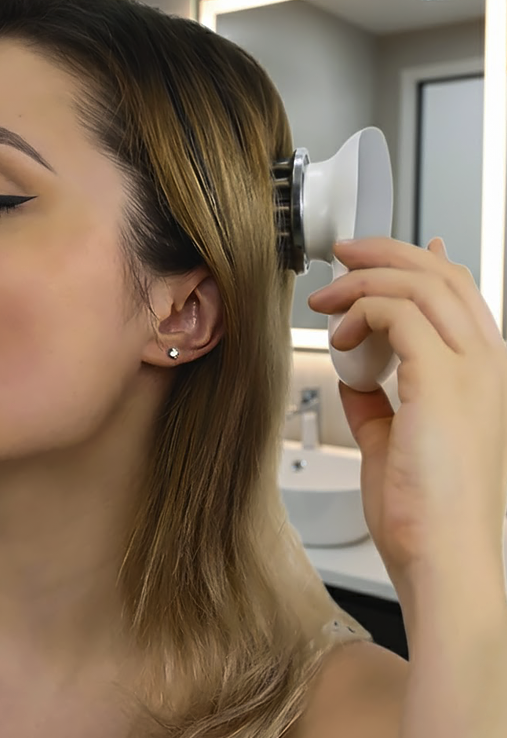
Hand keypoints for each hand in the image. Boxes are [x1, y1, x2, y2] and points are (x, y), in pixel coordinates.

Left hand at [307, 236, 506, 590]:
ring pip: (420, 285)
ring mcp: (472, 369)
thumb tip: (356, 378)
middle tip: (341, 257)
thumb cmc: (425, 512)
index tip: (380, 255)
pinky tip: (340, 337)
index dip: (421, 264)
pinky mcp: (443, 381)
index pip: (458, 296)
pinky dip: (361, 313)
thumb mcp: (393, 441)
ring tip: (326, 299)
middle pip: (442, 276)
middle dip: (385, 254)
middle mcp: (487, 363)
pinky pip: (398, 314)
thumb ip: (378, 404)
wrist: (442, 559)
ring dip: (364, 281)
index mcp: (481, 375)